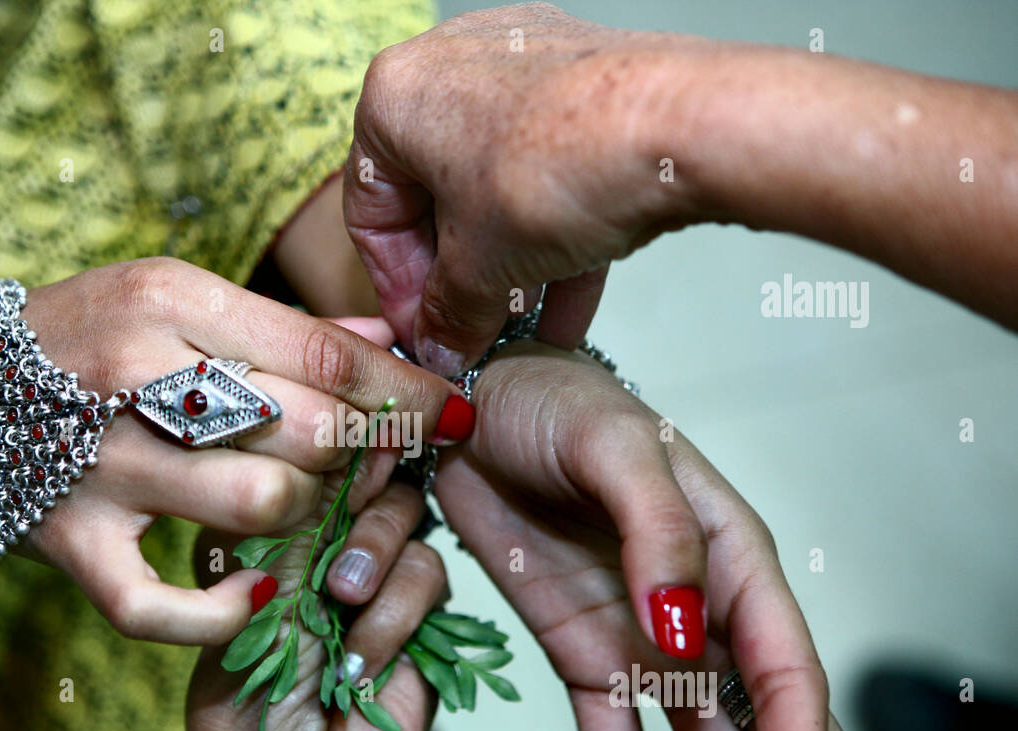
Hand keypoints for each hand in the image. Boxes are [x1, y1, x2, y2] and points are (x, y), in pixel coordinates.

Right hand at [15, 256, 468, 644]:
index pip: (324, 357)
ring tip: (303, 500)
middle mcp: (133, 380)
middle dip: (369, 453)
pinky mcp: (70, 546)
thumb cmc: (78, 333)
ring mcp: (99, 471)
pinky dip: (224, 610)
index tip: (453, 411)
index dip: (405, 394)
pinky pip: (164, 607)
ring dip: (307, 513)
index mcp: (169, 304)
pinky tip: (256, 586)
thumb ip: (280, 327)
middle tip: (384, 459)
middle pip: (307, 433)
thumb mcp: (173, 296)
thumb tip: (385, 346)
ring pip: (261, 508)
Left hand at [186, 467, 442, 730]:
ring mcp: (371, 586)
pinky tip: (363, 660)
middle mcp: (316, 558)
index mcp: (256, 548)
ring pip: (399, 514)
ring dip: (371, 552)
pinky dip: (397, 611)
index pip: (288, 472)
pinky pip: (428, 572)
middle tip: (349, 492)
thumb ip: (287, 535)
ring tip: (341, 603)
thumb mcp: (249, 612)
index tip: (314, 439)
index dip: (305, 454)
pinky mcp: (420, 620)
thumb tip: (321, 448)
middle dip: (350, 488)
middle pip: (354, 477)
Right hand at [343, 3, 704, 371]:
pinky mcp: (582, 82)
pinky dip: (552, 233)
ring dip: (508, 268)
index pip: (371, 211)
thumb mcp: (482, 269)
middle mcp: (451, 65)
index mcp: (394, 96)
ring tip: (524, 327)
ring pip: (496, 187)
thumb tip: (440, 343)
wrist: (681, 125)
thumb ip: (449, 315)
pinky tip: (568, 301)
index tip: (421, 329)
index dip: (395, 287)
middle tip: (470, 331)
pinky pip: (549, 170)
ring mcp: (521, 66)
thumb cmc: (564, 165)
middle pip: (435, 197)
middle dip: (458, 278)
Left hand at [432, 344, 881, 730]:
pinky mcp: (588, 662)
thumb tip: (688, 630)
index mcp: (734, 558)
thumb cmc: (555, 403)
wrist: (469, 405)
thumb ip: (663, 532)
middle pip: (770, 729)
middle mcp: (704, 614)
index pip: (784, 673)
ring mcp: (647, 647)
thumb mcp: (615, 445)